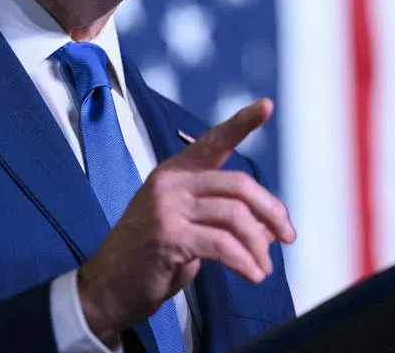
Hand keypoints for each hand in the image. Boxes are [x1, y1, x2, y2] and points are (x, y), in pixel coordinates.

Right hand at [77, 99, 295, 342]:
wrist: (107, 288)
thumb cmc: (150, 258)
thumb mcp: (191, 231)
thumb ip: (226, 220)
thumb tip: (272, 227)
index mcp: (176, 172)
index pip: (213, 141)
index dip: (242, 123)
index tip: (267, 105)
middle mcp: (171, 182)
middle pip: (238, 185)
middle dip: (271, 211)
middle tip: (288, 237)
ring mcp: (166, 207)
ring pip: (234, 215)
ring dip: (258, 245)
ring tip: (264, 269)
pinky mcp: (167, 235)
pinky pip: (222, 244)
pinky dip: (244, 262)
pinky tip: (252, 275)